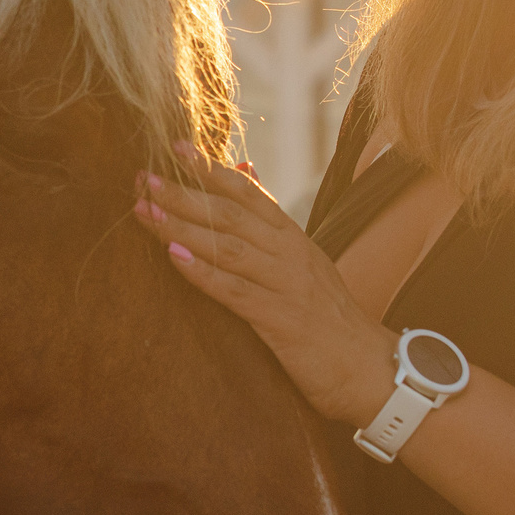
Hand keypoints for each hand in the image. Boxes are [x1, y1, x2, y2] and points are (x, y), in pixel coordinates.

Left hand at [132, 146, 395, 428]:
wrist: (369, 367)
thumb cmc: (329, 318)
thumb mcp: (305, 262)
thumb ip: (271, 221)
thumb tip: (245, 168)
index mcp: (293, 237)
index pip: (249, 193)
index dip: (212, 169)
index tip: (176, 146)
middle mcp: (290, 253)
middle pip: (231, 214)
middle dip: (185, 194)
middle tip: (145, 177)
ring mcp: (286, 284)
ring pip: (228, 246)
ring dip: (183, 227)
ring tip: (146, 212)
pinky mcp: (281, 319)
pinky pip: (235, 290)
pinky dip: (203, 272)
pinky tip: (174, 256)